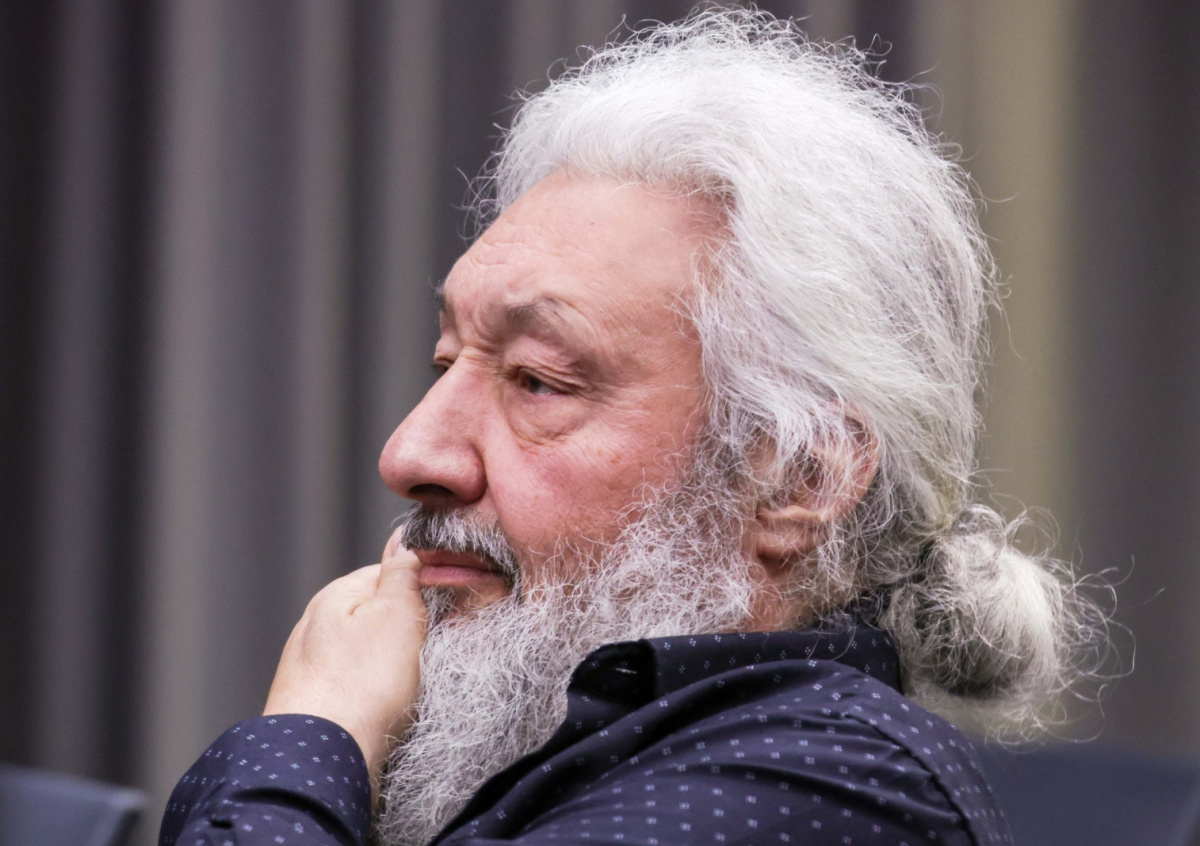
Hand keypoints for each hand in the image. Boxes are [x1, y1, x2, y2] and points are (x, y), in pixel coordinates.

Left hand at [264, 536, 425, 786]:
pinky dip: (378, 694)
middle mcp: (317, 627)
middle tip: (435, 648)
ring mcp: (313, 668)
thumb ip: (402, 572)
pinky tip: (389, 708)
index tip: (449, 604)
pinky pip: (359, 687)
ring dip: (394, 665)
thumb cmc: (360, 687)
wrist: (323, 760)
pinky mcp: (318, 705)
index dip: (426, 585)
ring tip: (411, 685)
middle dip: (410, 629)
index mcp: (335, 595)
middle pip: (379, 614)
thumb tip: (405, 539)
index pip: (390, 572)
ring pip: (368, 653)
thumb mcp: (397, 612)